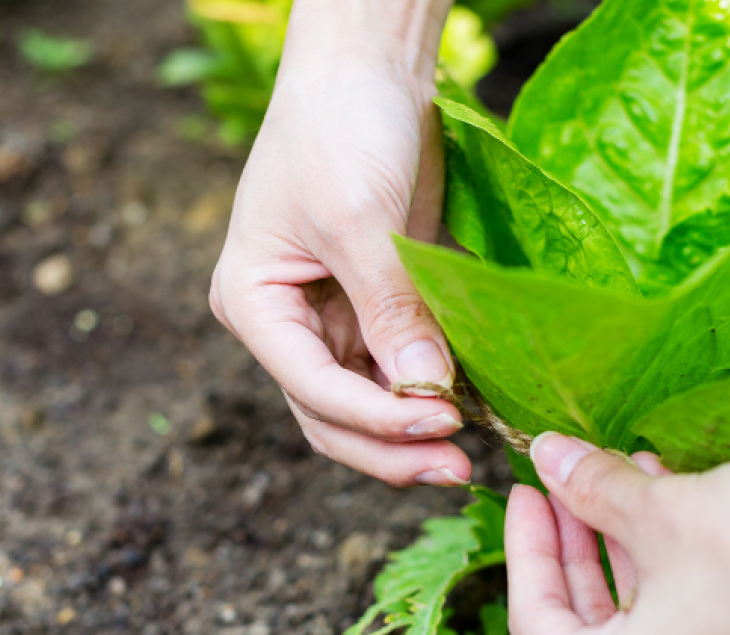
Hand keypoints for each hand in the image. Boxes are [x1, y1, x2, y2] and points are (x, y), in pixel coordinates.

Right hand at [208, 3, 468, 486]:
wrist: (368, 68)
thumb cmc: (340, 128)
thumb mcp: (359, 220)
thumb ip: (390, 310)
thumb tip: (428, 392)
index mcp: (255, 303)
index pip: (311, 387)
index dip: (375, 417)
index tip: (440, 424)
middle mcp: (288, 323)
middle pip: (331, 416)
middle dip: (390, 448)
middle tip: (456, 471)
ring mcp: (334, 318)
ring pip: (367, 404)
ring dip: (412, 432)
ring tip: (469, 453)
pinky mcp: (379, 305)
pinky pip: (401, 367)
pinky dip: (432, 392)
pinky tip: (473, 408)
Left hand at [504, 434, 729, 634]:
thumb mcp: (663, 510)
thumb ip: (592, 489)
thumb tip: (548, 457)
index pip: (538, 622)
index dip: (524, 547)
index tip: (527, 488)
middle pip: (589, 625)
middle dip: (575, 544)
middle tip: (565, 481)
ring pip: (642, 622)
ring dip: (625, 548)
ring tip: (622, 474)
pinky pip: (690, 625)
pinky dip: (669, 568)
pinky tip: (674, 500)